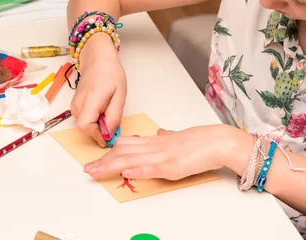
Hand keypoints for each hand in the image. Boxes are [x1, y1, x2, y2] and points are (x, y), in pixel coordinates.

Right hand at [70, 34, 125, 146]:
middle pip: (86, 128)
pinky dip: (95, 118)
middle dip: (100, 129)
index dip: (97, 135)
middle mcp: (78, 105)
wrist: (98, 59)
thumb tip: (108, 134)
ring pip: (86, 125)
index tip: (109, 135)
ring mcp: (75, 106)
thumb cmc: (110, 74)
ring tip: (109, 107)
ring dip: (99, 123)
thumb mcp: (119, 95)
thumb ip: (114, 116)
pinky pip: (86, 119)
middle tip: (113, 117)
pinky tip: (103, 107)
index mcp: (90, 100)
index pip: (86, 127)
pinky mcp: (76, 106)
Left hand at [84, 125, 240, 179]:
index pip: (127, 145)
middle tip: (88, 169)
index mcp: (157, 141)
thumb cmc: (201, 140)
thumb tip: (161, 133)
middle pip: (123, 152)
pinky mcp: (173, 165)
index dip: (109, 152)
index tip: (97, 160)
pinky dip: (137, 170)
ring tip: (95, 172)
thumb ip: (168, 136)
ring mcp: (163, 156)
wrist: (217, 141)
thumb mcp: (180, 137)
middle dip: (103, 161)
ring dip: (111, 166)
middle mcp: (156, 147)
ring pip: (132, 159)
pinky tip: (126, 172)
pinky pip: (151, 168)